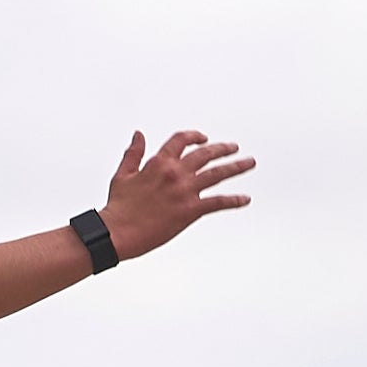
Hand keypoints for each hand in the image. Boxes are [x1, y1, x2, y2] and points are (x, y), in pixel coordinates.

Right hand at [95, 128, 254, 262]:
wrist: (117, 232)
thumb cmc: (118, 207)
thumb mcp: (123, 174)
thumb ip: (134, 153)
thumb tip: (139, 135)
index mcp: (159, 163)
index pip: (182, 140)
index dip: (194, 136)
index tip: (203, 138)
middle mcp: (175, 173)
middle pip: (206, 154)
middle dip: (222, 149)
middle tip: (233, 148)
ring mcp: (185, 191)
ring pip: (218, 174)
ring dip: (236, 167)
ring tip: (249, 163)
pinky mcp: (191, 210)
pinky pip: (218, 202)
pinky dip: (234, 200)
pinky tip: (244, 199)